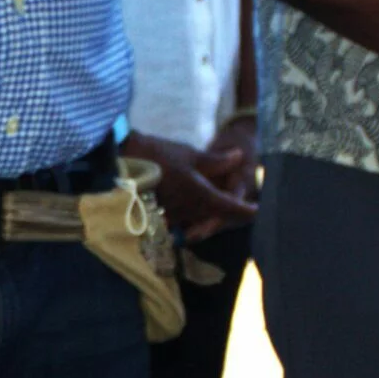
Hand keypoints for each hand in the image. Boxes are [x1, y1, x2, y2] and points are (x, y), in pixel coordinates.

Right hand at [123, 130, 256, 241]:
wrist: (120, 165)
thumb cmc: (158, 155)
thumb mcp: (189, 154)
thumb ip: (216, 161)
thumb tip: (240, 157)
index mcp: (201, 196)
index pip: (231, 208)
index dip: (246, 210)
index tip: (258, 210)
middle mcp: (190, 213)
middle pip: (217, 218)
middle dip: (230, 214)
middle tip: (241, 207)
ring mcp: (175, 219)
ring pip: (201, 221)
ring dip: (212, 216)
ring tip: (218, 207)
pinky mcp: (161, 219)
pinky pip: (184, 223)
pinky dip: (193, 217)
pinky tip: (193, 209)